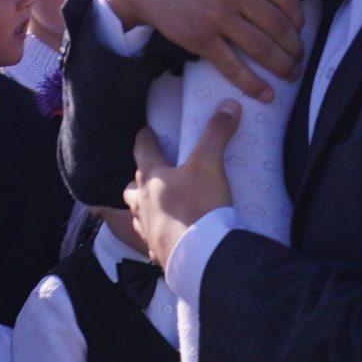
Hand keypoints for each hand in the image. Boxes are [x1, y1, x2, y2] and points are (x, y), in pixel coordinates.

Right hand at [103, 0, 302, 99]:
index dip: (299, 19)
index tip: (299, 30)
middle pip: (278, 27)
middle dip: (295, 48)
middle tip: (298, 58)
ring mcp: (217, 16)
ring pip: (261, 48)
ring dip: (282, 66)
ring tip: (290, 73)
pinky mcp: (200, 38)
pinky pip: (233, 66)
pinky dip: (253, 84)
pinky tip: (266, 94)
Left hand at [126, 105, 237, 268]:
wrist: (200, 256)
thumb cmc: (198, 205)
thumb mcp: (209, 164)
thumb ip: (217, 133)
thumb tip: (229, 104)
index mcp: (151, 177)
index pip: (142, 150)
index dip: (144, 138)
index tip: (145, 131)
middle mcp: (142, 203)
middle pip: (132, 186)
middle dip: (139, 179)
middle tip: (152, 174)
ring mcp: (148, 229)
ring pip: (138, 214)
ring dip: (145, 208)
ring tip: (159, 206)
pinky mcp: (158, 252)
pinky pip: (153, 241)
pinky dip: (159, 236)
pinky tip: (170, 236)